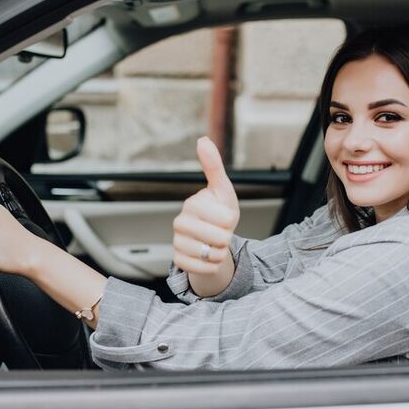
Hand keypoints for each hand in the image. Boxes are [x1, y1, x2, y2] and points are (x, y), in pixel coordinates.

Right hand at [172, 136, 239, 275]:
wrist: (212, 239)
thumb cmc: (219, 211)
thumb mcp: (222, 189)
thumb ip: (214, 165)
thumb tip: (202, 139)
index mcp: (191, 204)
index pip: (225, 218)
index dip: (231, 219)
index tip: (224, 216)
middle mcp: (179, 222)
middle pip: (220, 238)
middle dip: (228, 238)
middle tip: (220, 232)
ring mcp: (176, 242)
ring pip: (212, 255)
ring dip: (221, 253)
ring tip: (214, 244)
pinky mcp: (178, 261)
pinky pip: (204, 269)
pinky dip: (212, 267)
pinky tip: (207, 257)